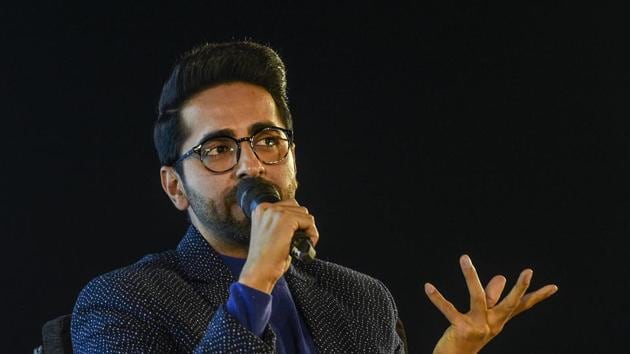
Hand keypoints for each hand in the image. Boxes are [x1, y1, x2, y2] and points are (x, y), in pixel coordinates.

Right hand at [239, 199, 318, 293]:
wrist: (259, 271)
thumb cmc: (264, 259)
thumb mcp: (268, 234)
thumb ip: (279, 223)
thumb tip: (299, 221)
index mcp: (260, 210)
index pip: (288, 206)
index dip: (295, 222)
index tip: (294, 235)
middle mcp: (266, 208)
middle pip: (297, 208)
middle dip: (302, 224)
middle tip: (299, 240)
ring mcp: (276, 212)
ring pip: (305, 214)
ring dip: (308, 229)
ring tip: (301, 243)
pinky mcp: (286, 219)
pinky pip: (309, 221)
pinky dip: (312, 234)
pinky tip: (306, 244)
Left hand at [425, 255, 557, 353]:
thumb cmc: (467, 337)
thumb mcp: (481, 317)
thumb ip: (490, 297)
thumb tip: (501, 277)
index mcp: (498, 320)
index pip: (521, 306)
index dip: (537, 296)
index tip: (554, 287)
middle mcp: (492, 324)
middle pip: (509, 304)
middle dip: (520, 288)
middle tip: (529, 271)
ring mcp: (478, 327)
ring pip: (477, 297)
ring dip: (470, 276)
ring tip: (464, 258)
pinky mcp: (462, 329)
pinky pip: (449, 310)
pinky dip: (437, 298)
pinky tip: (428, 287)